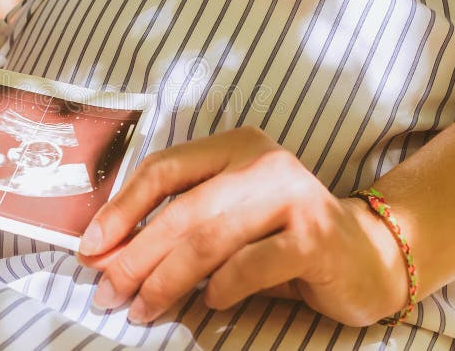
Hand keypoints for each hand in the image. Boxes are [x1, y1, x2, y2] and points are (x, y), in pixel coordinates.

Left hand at [77, 126, 407, 326]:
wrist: (365, 256)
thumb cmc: (281, 239)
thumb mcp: (227, 222)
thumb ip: (178, 228)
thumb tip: (108, 256)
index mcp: (235, 146)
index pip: (164, 168)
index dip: (121, 208)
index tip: (89, 247)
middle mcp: (263, 161)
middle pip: (182, 209)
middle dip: (135, 255)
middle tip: (107, 291)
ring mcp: (293, 195)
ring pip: (211, 238)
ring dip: (166, 279)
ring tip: (142, 308)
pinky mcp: (316, 235)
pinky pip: (251, 264)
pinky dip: (222, 286)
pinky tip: (208, 302)